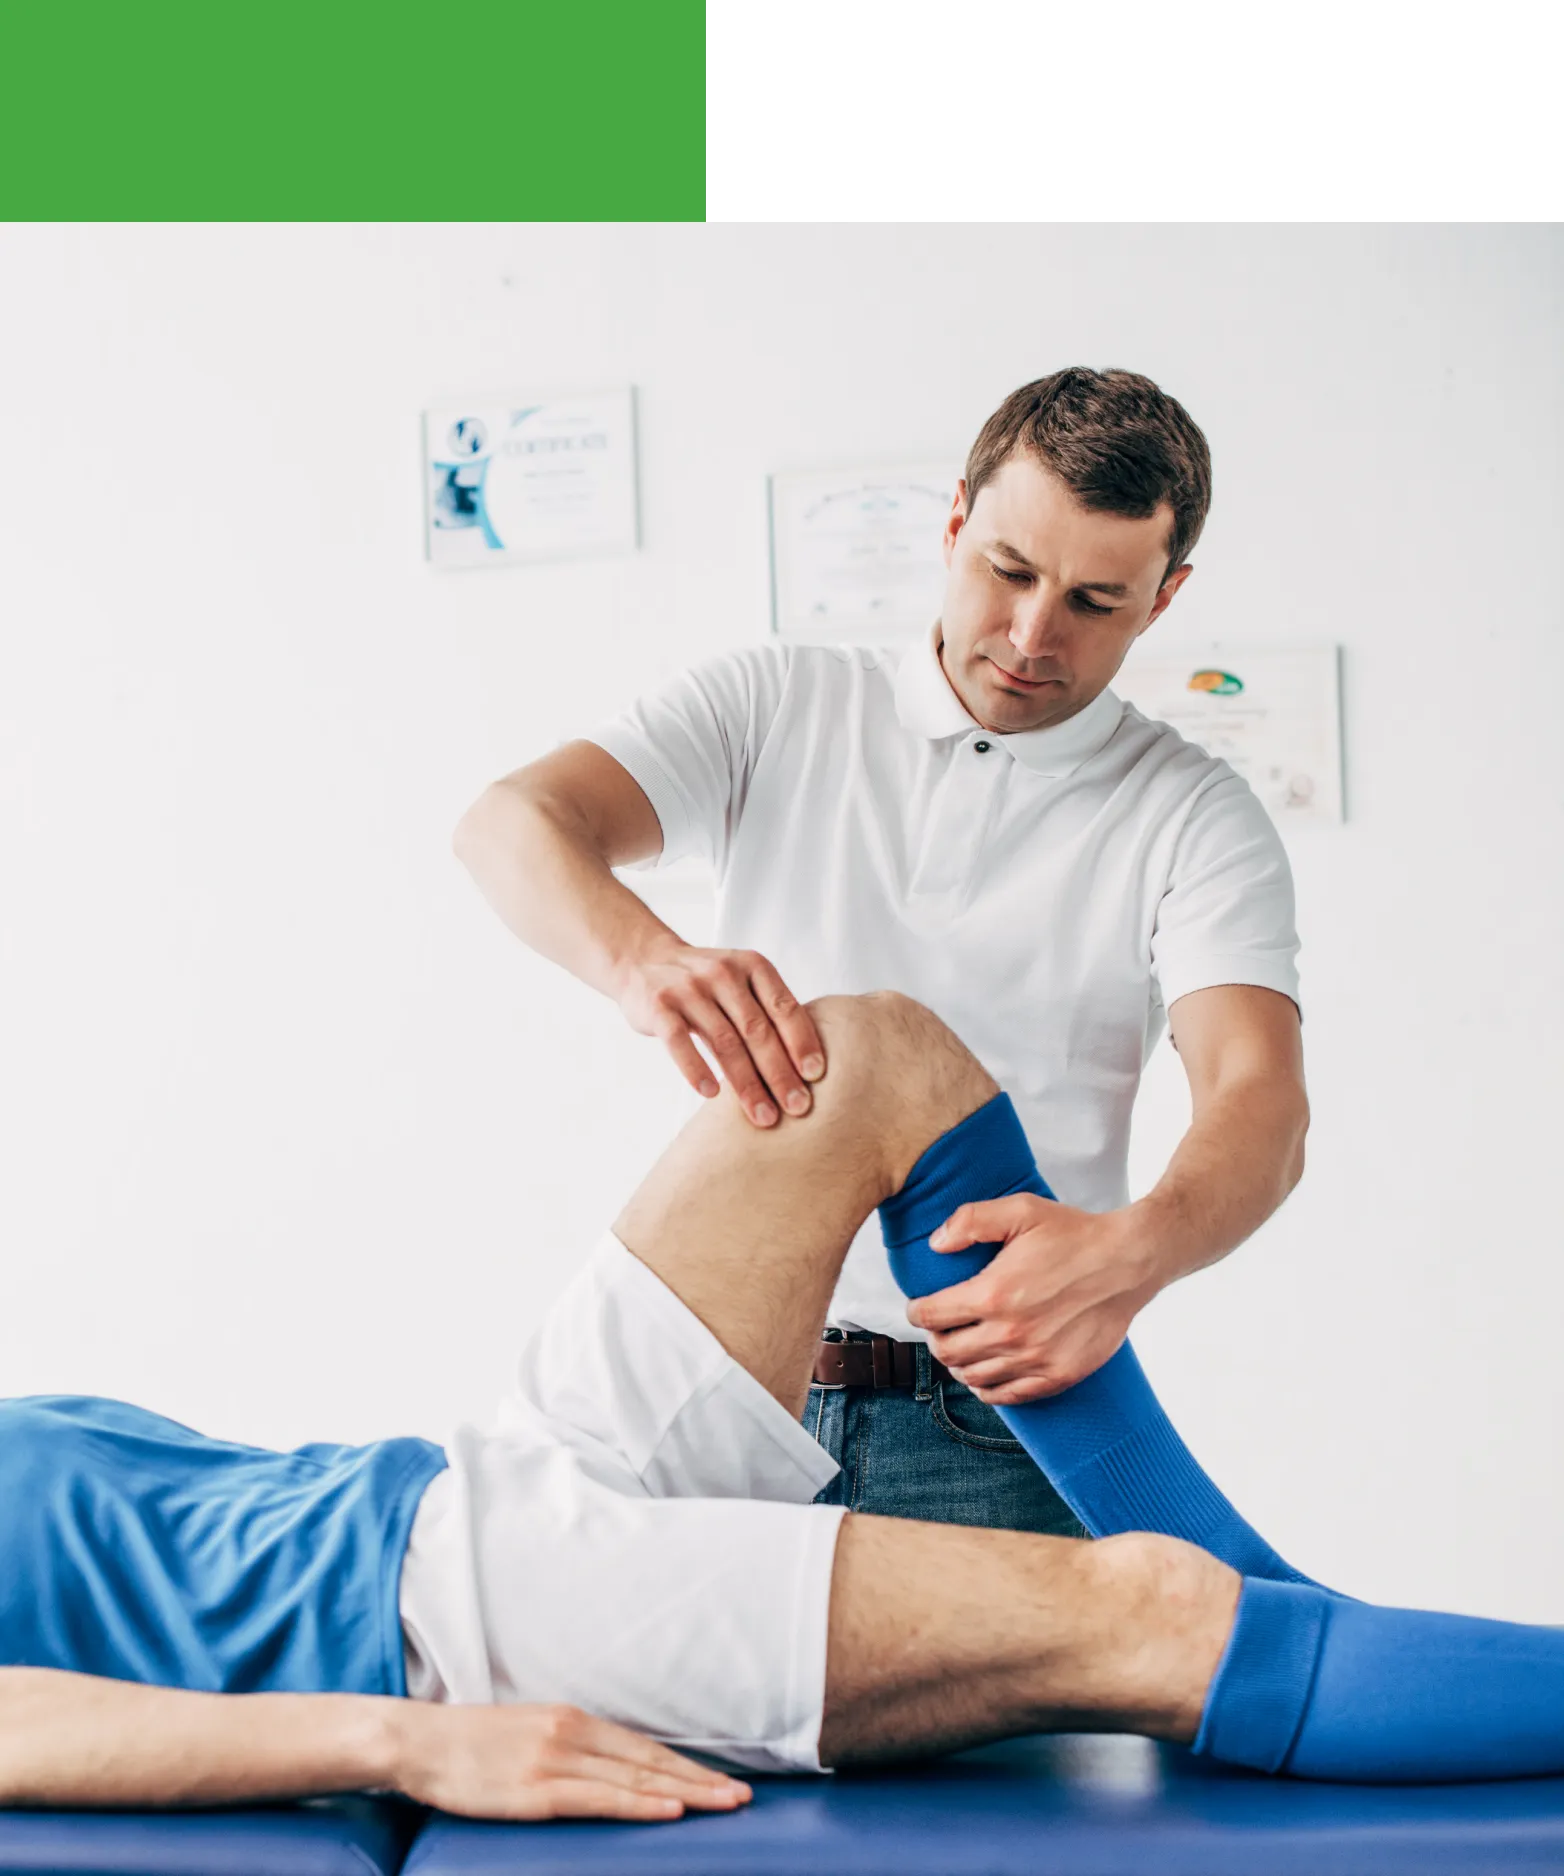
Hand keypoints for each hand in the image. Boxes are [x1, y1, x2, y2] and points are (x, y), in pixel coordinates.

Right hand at [391, 1700, 751, 1822]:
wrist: (421, 1742)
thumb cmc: (472, 1743)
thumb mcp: (530, 1731)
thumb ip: (570, 1745)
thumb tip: (607, 1766)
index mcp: (573, 1719)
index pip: (644, 1747)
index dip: (686, 1765)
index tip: (721, 1778)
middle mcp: (573, 1735)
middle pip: (650, 1762)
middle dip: (700, 1780)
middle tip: (743, 1795)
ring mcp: (556, 1761)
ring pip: (635, 1781)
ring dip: (686, 1794)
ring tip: (723, 1804)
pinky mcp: (536, 1791)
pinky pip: (600, 1800)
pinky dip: (640, 1805)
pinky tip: (669, 1810)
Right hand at [615, 942, 824, 1126]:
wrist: (643, 960)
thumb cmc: (705, 984)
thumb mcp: (739, 983)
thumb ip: (766, 1014)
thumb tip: (804, 1069)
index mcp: (752, 966)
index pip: (784, 1007)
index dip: (802, 1041)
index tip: (816, 1076)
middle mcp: (723, 973)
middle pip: (757, 1030)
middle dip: (779, 1073)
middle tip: (797, 1107)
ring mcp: (689, 989)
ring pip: (724, 1042)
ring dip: (746, 1084)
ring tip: (762, 1115)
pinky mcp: (659, 1006)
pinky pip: (679, 1042)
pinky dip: (696, 1069)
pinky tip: (711, 1094)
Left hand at [905, 1194, 1159, 1404]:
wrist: (1128, 1261)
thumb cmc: (1074, 1233)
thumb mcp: (1021, 1210)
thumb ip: (971, 1221)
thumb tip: (935, 1244)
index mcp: (994, 1293)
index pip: (932, 1316)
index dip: (917, 1311)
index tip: (919, 1307)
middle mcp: (1011, 1333)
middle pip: (947, 1352)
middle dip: (935, 1339)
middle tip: (940, 1327)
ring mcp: (1035, 1359)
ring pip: (973, 1377)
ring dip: (958, 1364)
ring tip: (961, 1347)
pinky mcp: (1058, 1375)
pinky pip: (1008, 1396)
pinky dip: (987, 1388)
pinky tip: (984, 1375)